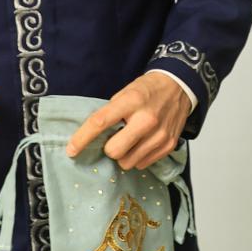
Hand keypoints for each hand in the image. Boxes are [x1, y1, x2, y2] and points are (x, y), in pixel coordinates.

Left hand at [65, 72, 190, 170]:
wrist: (179, 87)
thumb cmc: (148, 89)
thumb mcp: (126, 91)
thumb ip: (111, 112)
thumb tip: (93, 137)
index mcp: (132, 101)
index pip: (101, 122)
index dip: (82, 138)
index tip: (71, 150)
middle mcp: (147, 119)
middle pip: (114, 150)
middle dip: (109, 148)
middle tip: (115, 139)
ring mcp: (159, 134)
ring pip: (128, 162)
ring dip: (124, 155)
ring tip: (131, 141)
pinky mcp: (168, 145)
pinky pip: (142, 164)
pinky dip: (138, 157)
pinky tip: (142, 143)